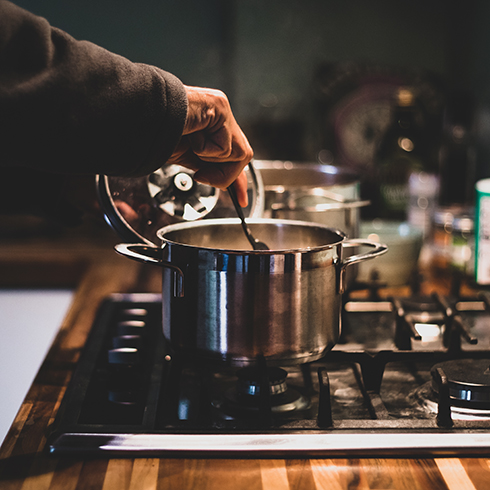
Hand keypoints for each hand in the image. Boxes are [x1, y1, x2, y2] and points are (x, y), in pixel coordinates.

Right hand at [167, 86, 252, 206]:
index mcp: (214, 125)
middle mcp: (221, 115)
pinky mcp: (219, 106)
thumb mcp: (189, 159)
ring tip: (192, 148)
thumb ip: (209, 169)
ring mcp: (221, 109)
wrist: (141, 119)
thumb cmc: (157, 136)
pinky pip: (226, 146)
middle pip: (242, 156)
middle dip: (224, 175)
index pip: (236, 154)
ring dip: (213, 161)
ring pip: (239, 154)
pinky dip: (206, 151)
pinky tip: (191, 136)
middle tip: (200, 175)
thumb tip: (226, 185)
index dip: (239, 179)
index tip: (241, 199)